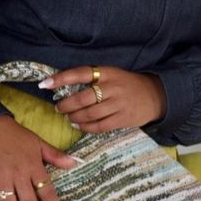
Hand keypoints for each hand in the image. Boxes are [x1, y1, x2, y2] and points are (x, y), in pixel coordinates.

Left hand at [42, 66, 166, 131]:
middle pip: (83, 98)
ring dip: (74, 117)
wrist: (155, 95)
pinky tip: (79, 125)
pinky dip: (86, 127)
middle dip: (66, 105)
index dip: (61, 78)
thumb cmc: (127, 85)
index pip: (80, 73)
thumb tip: (64, 89)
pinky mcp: (124, 119)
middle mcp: (113, 87)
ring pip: (90, 113)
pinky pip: (100, 126)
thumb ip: (93, 80)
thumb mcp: (112, 75)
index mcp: (107, 73)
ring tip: (68, 117)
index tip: (45, 84)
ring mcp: (119, 104)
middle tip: (58, 108)